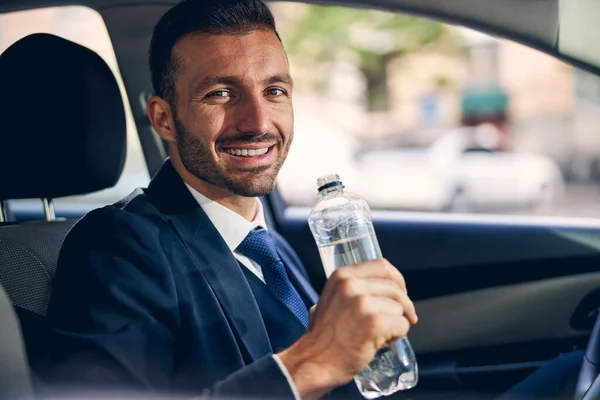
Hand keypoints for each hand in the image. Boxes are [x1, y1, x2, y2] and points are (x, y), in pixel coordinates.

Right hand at [278, 259, 416, 398]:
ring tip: (381, 334)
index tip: (401, 292)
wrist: (315, 361)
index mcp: (342, 276)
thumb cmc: (324, 335)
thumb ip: (351, 289)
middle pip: (395, 288)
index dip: (397, 279)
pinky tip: (382, 343)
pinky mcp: (374, 323)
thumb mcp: (331, 299)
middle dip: (403, 304)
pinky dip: (397, 336)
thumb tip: (380, 286)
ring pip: (400, 308)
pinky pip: (402, 325)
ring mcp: (363, 303)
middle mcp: (351, 285)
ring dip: (397, 322)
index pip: (382, 266)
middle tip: (403, 317)